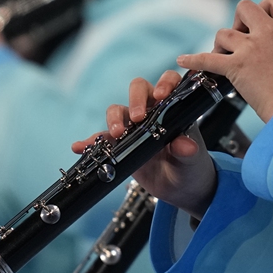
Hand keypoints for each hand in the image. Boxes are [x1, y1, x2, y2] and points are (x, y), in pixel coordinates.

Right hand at [72, 71, 216, 219]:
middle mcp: (153, 112)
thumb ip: (189, 152)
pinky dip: (90, 141)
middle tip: (137, 118)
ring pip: (118, 110)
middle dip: (135, 99)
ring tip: (115, 133)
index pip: (168, 83)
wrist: (181, 189)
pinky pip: (102, 139)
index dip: (164, 83)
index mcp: (173, 109)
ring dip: (114, 118)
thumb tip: (186, 146)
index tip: (161, 95)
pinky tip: (80, 146)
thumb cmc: (191, 167)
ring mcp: (134, 127)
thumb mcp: (192, 161)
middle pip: (138, 90)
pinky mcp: (120, 144)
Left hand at [178, 0, 272, 121]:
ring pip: (224, 33)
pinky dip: (193, 60)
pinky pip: (207, 59)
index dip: (264, 6)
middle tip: (241, 36)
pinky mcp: (236, 67)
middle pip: (244, 7)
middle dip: (239, 20)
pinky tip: (183, 60)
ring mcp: (250, 49)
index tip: (261, 18)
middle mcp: (268, 33)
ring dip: (222, 45)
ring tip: (225, 57)